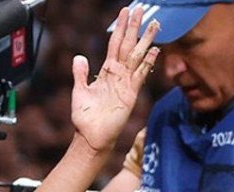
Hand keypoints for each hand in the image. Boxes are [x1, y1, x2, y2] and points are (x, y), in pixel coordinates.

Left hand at [71, 8, 159, 152]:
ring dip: (146, 39)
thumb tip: (79, 57)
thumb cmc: (84, 117)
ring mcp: (126, 82)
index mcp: (106, 71)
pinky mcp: (131, 93)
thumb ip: (80, 74)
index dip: (121, 28)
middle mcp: (118, 74)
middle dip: (135, 27)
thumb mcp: (79, 91)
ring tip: (155, 23)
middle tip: (141, 9)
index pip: (115, 44)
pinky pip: (140, 74)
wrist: (91, 136)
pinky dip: (147, 62)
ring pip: (137, 55)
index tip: (126, 12)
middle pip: (128, 45)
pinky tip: (155, 50)